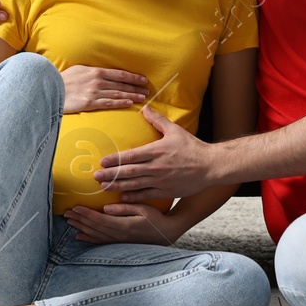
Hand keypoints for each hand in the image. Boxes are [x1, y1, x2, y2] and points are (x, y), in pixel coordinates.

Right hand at [61, 65, 149, 112]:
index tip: (143, 79)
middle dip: (136, 87)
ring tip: (143, 97)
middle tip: (147, 90)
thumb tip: (103, 74)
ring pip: (118, 93)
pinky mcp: (90, 102)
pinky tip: (130, 103)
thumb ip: (92, 72)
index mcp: (96, 71)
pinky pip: (109, 103)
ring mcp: (94, 91)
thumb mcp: (79, 70)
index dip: (133, 77)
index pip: (120, 74)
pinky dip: (121, 102)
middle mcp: (97, 80)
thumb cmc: (63, 80)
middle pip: (122, 84)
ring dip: (132, 95)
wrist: (50, 89)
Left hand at [63, 202, 184, 245]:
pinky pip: (100, 242)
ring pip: (94, 235)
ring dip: (80, 228)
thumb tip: (106, 209)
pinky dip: (88, 239)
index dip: (86, 213)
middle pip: (94, 227)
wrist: (167, 233)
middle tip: (66, 212)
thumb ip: (124, 208)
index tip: (75, 206)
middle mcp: (119, 236)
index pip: (99, 219)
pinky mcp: (120, 243)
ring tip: (69, 221)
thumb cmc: (157, 218)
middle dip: (79, 219)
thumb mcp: (143, 209)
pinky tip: (78, 236)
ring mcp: (118, 241)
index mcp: (124, 226)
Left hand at [92, 105, 215, 201]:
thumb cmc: (192, 147)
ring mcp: (160, 181)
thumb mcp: (175, 130)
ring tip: (104, 188)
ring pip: (134, 185)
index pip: (130, 156)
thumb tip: (144, 108)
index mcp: (156, 151)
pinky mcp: (165, 192)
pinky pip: (145, 196)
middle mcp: (156, 167)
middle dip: (110, 175)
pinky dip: (132, 197)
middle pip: (128, 172)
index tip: (101, 161)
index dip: (114, 159)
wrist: (210, 166)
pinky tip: (122, 198)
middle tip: (95, 177)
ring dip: (117, 186)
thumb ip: (157, 120)